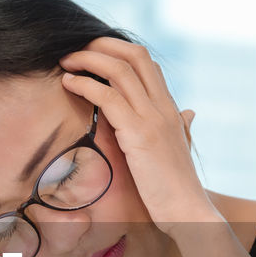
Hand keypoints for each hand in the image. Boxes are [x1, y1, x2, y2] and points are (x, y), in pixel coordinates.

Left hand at [58, 38, 219, 235]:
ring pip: (120, 70)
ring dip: (88, 59)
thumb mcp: (181, 149)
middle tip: (75, 51)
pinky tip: (69, 84)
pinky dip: (85, 85)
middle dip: (101, 45)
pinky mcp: (139, 135)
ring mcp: (152, 118)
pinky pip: (108, 97)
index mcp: (170, 108)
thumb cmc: (179, 187)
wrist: (187, 212)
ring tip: (65, 63)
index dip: (117, 50)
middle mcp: (164, 107)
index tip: (92, 55)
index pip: (146, 62)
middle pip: (134, 55)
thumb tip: (190, 112)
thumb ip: (183, 127)